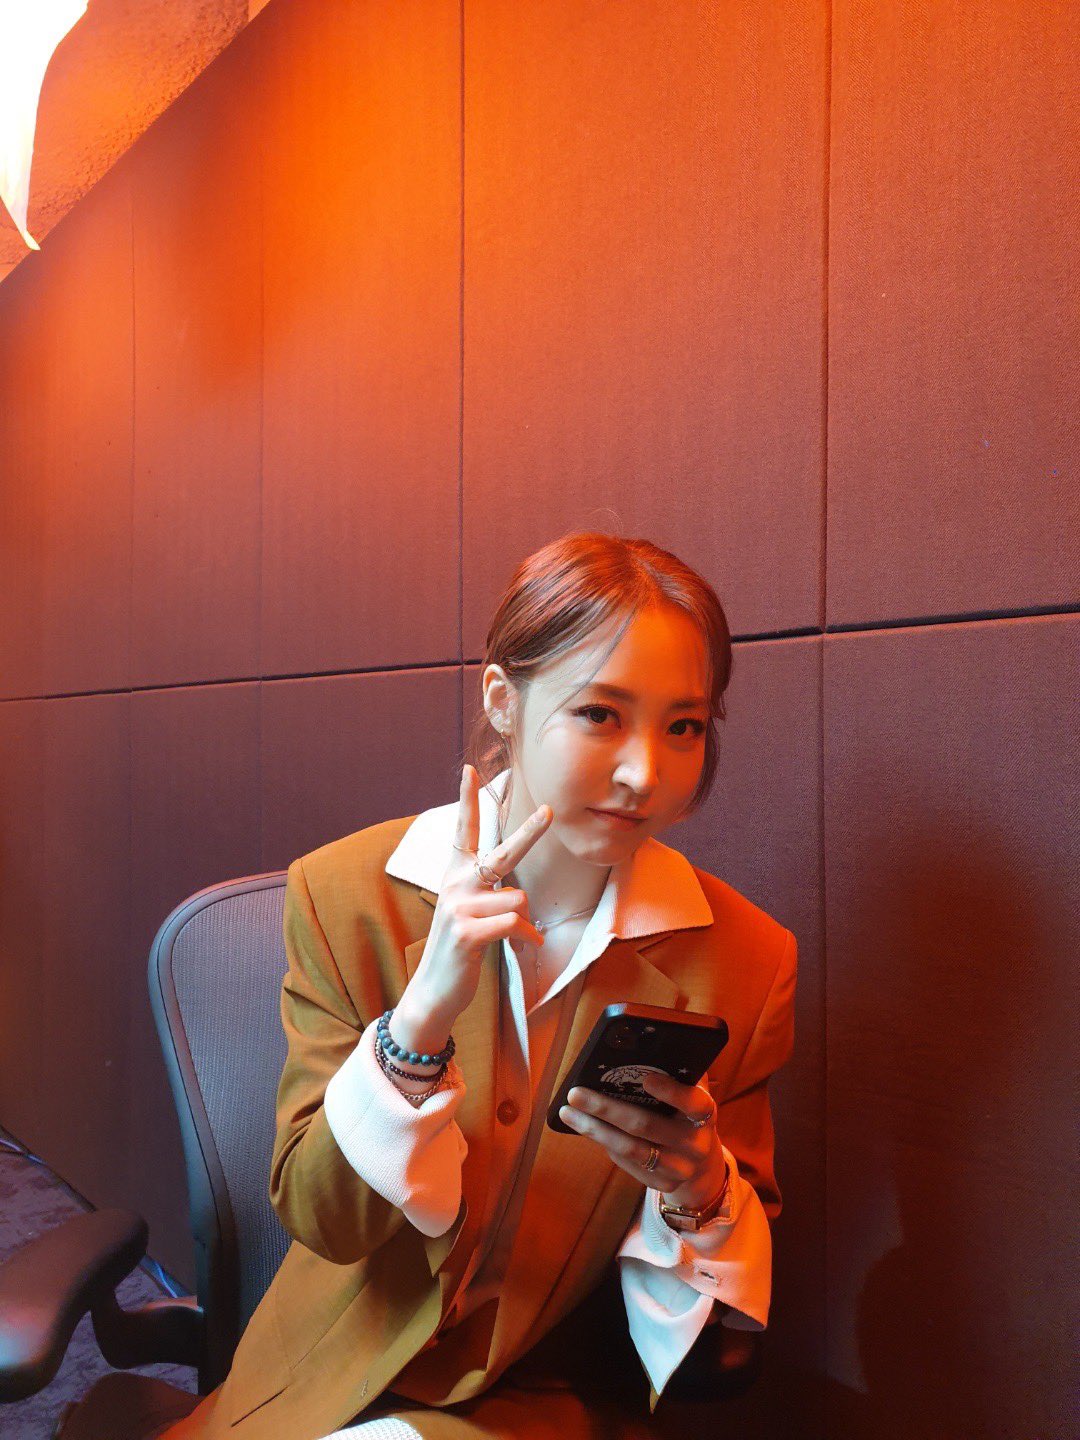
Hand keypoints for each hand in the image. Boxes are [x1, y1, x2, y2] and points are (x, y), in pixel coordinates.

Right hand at [411, 764, 552, 1023]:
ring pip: (518, 900)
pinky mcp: (466, 932)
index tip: (470, 770)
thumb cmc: (460, 951)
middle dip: (529, 831)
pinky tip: (523, 947)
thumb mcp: (469, 915)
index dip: (467, 800)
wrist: (434, 991)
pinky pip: (514, 924)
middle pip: (501, 853)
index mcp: (455, 876)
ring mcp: (459, 908)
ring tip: (509, 937)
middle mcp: (456, 885)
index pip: (463, 831)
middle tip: (550, 810)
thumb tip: (522, 898)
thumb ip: (491, 896)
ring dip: (524, 922)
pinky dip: (526, 938)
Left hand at [559, 1071, 727, 1210]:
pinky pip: (627, 1163)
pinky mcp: (662, 1183)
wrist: (701, 1160)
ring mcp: (679, 1168)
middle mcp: (696, 1145)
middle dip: (606, 1108)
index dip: (672, 1091)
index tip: (646, 1079)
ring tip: (569, 1113)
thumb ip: (676, 1075)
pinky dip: (605, 1143)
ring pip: (630, 1149)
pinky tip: (588, 1129)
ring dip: (595, 1129)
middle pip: (646, 1126)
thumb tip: (642, 1048)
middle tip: (576, 1093)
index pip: (694, 1102)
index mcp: (705, 1114)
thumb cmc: (686, 1113)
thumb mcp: (690, 1094)